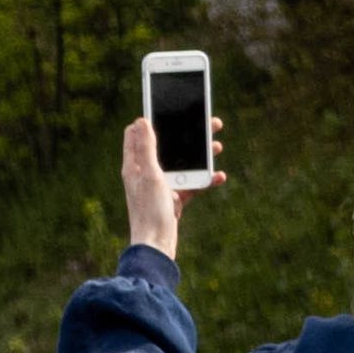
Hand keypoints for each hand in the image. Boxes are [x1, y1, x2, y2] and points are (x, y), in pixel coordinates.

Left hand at [115, 114, 205, 261]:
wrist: (156, 247)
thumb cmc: (149, 210)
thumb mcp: (149, 174)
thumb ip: (146, 148)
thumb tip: (141, 120)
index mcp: (134, 166)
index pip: (138, 135)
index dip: (152, 120)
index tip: (169, 106)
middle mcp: (146, 174)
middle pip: (168, 146)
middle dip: (189, 134)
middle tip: (211, 122)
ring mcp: (161, 187)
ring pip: (184, 163)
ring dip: (203, 155)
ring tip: (218, 146)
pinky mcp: (174, 199)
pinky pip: (193, 184)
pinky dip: (206, 179)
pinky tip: (219, 176)